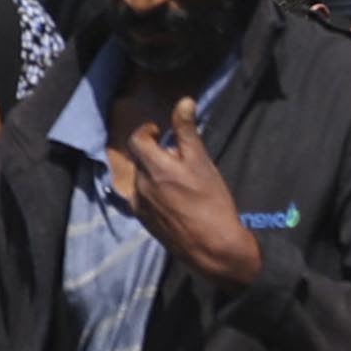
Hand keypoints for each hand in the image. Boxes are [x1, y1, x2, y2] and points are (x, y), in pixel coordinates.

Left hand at [127, 99, 262, 288]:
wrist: (213, 248)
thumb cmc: (211, 203)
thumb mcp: (202, 162)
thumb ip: (188, 130)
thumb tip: (184, 101)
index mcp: (152, 167)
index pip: (137, 139)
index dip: (148, 131)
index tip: (161, 132)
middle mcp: (140, 186)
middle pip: (140, 160)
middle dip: (155, 154)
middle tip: (178, 159)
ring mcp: (140, 206)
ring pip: (141, 181)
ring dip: (154, 175)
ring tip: (178, 183)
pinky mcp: (145, 223)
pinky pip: (143, 200)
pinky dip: (154, 194)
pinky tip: (174, 203)